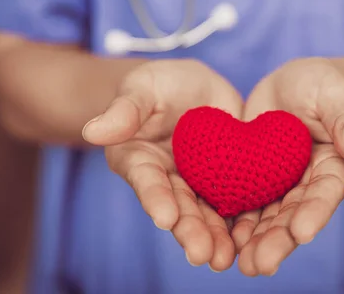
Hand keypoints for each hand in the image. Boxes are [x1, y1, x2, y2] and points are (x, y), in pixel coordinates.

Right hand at [82, 59, 242, 270]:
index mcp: (138, 160)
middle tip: (202, 255)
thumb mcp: (141, 88)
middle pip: (177, 206)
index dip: (155, 198)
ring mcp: (195, 182)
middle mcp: (166, 179)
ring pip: (205, 211)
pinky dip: (241, 220)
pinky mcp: (223, 179)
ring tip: (224, 259)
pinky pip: (233, 201)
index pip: (146, 180)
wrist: (193, 86)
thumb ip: (124, 110)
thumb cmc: (158, 84)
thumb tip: (92, 131)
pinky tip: (251, 239)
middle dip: (189, 230)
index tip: (165, 217)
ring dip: (214, 236)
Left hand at [233, 57, 343, 276]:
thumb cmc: (322, 86)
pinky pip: (245, 202)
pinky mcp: (256, 178)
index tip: (302, 233)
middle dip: (279, 240)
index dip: (315, 212)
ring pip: (269, 216)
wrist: (292, 84)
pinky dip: (235, 221)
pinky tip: (223, 239)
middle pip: (294, 214)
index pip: (326, 192)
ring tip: (243, 265)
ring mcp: (281, 183)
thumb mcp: (336, 96)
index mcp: (334, 166)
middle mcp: (308, 183)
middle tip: (261, 265)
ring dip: (256, 241)